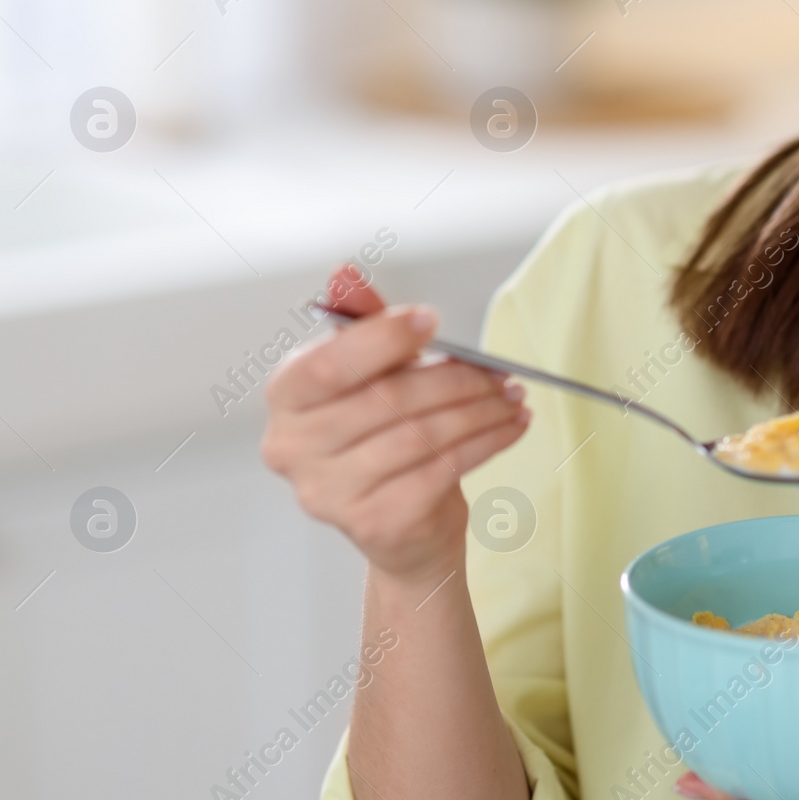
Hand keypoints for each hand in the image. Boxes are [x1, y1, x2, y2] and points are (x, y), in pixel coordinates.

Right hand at [261, 264, 531, 584]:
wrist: (402, 525)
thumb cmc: (385, 436)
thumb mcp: (373, 374)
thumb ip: (362, 326)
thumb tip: (344, 273)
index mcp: (286, 399)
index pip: (327, 365)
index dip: (381, 339)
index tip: (431, 321)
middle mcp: (292, 448)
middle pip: (387, 400)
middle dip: (455, 379)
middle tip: (499, 371)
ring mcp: (329, 492)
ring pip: (421, 435)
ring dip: (480, 411)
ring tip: (512, 397)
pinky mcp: (374, 522)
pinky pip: (443, 470)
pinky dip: (487, 443)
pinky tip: (511, 427)